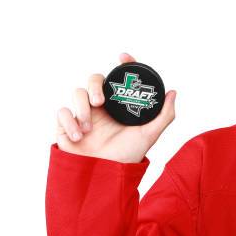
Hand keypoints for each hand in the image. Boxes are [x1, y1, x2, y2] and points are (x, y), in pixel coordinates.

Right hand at [55, 52, 176, 162]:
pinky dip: (69, 122)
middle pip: (94, 79)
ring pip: (77, 93)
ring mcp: (83, 114)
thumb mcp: (149, 135)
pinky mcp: (67, 125)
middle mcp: (101, 107)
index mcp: (119, 105)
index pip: (119, 79)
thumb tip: (173, 92)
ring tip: (89, 128)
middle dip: (95, 85)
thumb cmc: (127, 156)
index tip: (123, 57)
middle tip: (100, 101)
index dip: (123, 65)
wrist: (104, 177)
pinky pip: (62, 112)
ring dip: (82, 108)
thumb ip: (164, 115)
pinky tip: (80, 136)